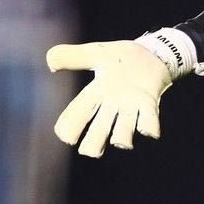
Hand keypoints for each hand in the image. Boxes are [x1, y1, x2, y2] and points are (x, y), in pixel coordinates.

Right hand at [47, 41, 173, 156]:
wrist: (153, 53)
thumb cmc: (120, 57)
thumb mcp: (95, 52)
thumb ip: (71, 56)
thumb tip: (50, 64)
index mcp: (94, 94)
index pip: (76, 114)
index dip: (69, 127)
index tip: (66, 137)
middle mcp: (111, 106)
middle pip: (98, 133)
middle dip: (93, 144)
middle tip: (90, 151)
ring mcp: (132, 107)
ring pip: (123, 133)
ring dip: (121, 139)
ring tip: (120, 143)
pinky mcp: (150, 103)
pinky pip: (150, 121)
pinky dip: (149, 128)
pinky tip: (148, 132)